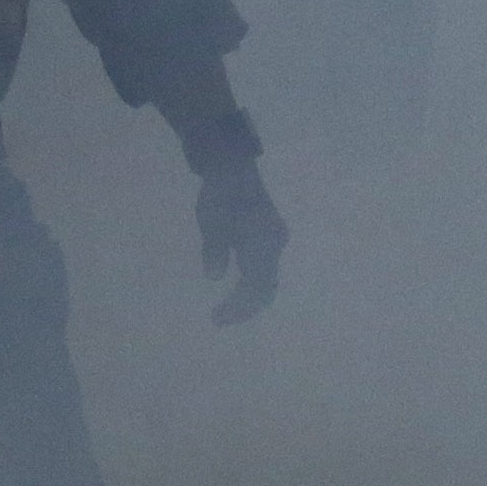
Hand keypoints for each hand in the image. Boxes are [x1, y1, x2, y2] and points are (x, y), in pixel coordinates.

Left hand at [196, 157, 284, 325]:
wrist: (234, 166)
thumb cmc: (221, 193)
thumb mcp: (211, 221)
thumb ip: (214, 249)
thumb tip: (214, 277)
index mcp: (262, 242)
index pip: (255, 285)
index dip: (239, 306)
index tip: (217, 318)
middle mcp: (274, 244)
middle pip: (266, 287)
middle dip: (245, 307)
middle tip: (220, 318)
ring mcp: (275, 241)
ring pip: (267, 279)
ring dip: (249, 298)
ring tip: (226, 310)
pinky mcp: (270, 238)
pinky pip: (265, 269)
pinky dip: (251, 284)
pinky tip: (236, 291)